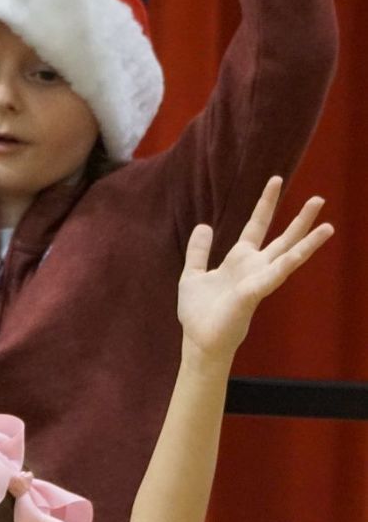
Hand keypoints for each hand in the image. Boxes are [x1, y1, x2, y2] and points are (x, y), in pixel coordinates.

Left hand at [178, 177, 333, 365]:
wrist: (198, 340)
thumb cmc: (197, 314)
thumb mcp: (192, 275)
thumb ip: (199, 252)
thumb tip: (204, 225)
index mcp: (238, 261)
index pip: (256, 226)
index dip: (265, 205)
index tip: (275, 181)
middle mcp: (253, 268)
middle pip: (282, 238)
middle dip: (299, 220)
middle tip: (318, 198)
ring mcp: (258, 280)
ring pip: (289, 255)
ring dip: (308, 241)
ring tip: (328, 225)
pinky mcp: (256, 292)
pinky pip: (278, 273)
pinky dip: (293, 260)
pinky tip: (307, 246)